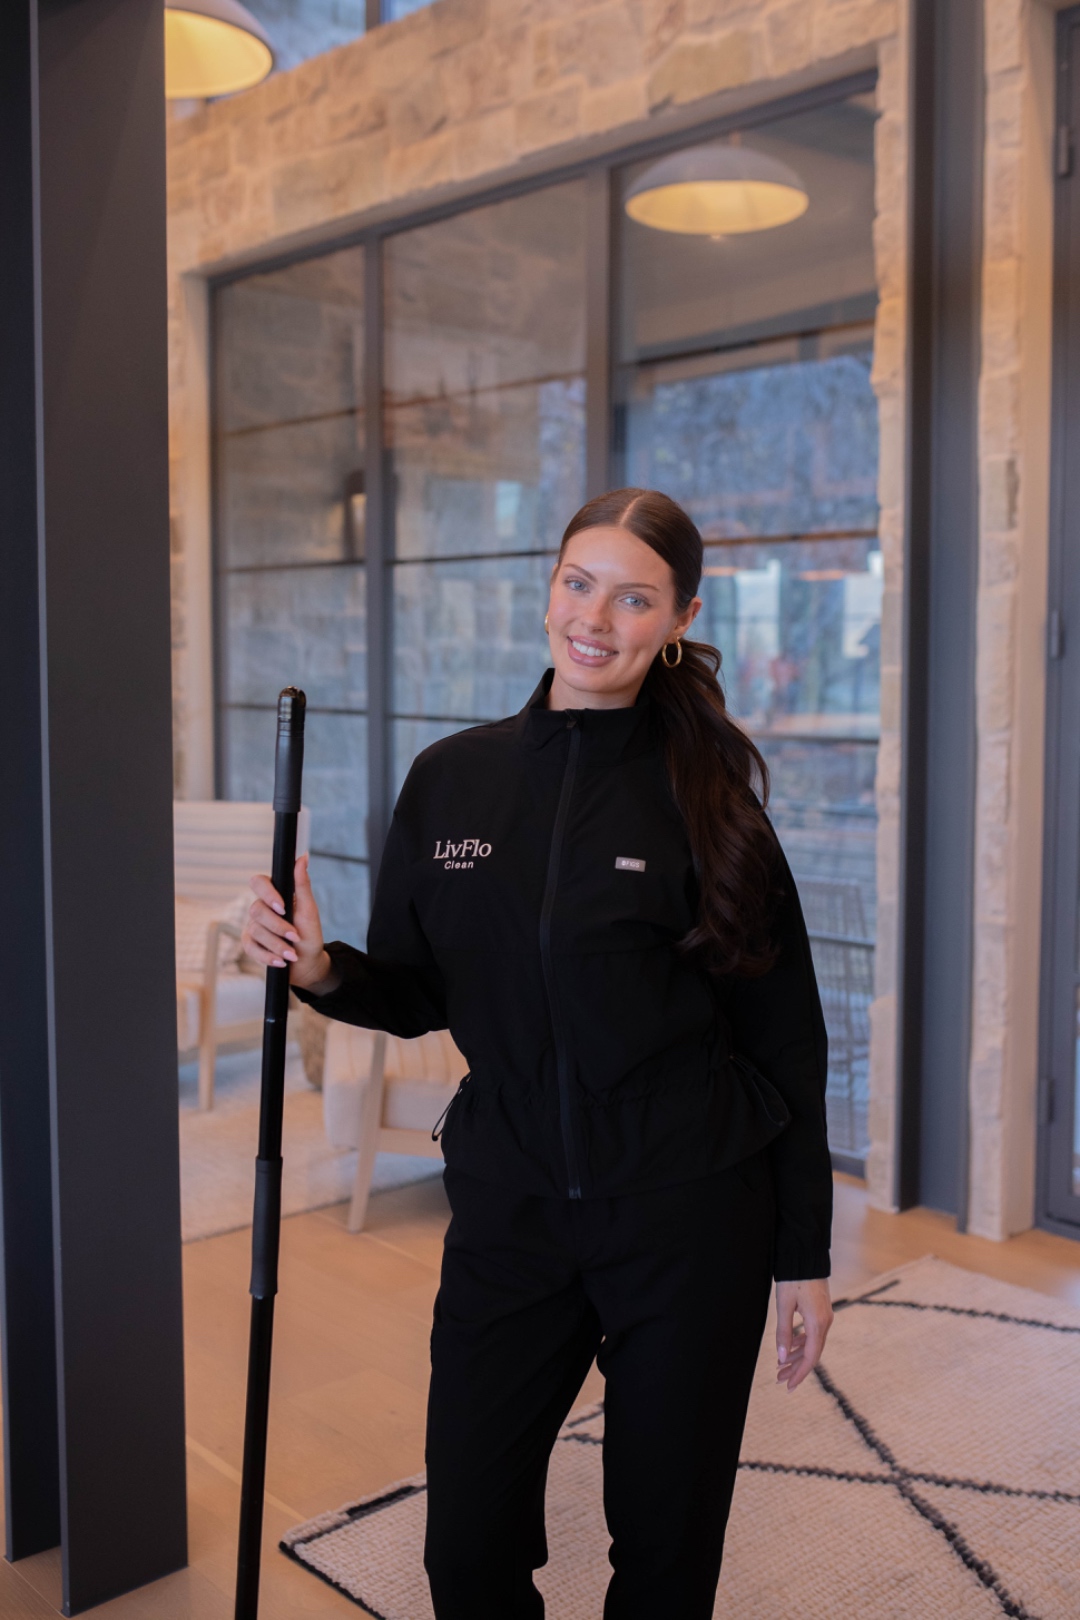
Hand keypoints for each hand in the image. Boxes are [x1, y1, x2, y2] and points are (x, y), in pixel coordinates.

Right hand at [242, 853, 332, 990]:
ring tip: (292, 953)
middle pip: (256, 910)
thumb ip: (302, 884)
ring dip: (277, 944)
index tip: (282, 907)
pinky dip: (268, 956)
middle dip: (278, 927)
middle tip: (295, 936)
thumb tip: (303, 857)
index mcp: (274, 895)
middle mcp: (261, 908)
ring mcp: (253, 926)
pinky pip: (251, 948)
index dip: (267, 894)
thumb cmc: (310, 934)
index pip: (258, 882)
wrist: (307, 962)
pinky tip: (281, 961)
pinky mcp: (250, 944)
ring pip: (255, 931)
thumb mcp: (309, 910)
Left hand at [775, 1277, 832, 1392]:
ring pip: (812, 1344)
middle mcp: (825, 1322)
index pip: (810, 1358)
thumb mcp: (784, 1305)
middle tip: (779, 1380)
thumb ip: (784, 1332)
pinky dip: (801, 1343)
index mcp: (818, 1324)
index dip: (799, 1374)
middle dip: (795, 1368)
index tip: (788, 1386)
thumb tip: (782, 1358)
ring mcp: (825, 1316)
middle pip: (812, 1353)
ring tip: (780, 1367)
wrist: (806, 1255)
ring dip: (797, 1356)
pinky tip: (791, 1347)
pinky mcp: (821, 1311)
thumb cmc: (793, 1278)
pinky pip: (813, 1333)